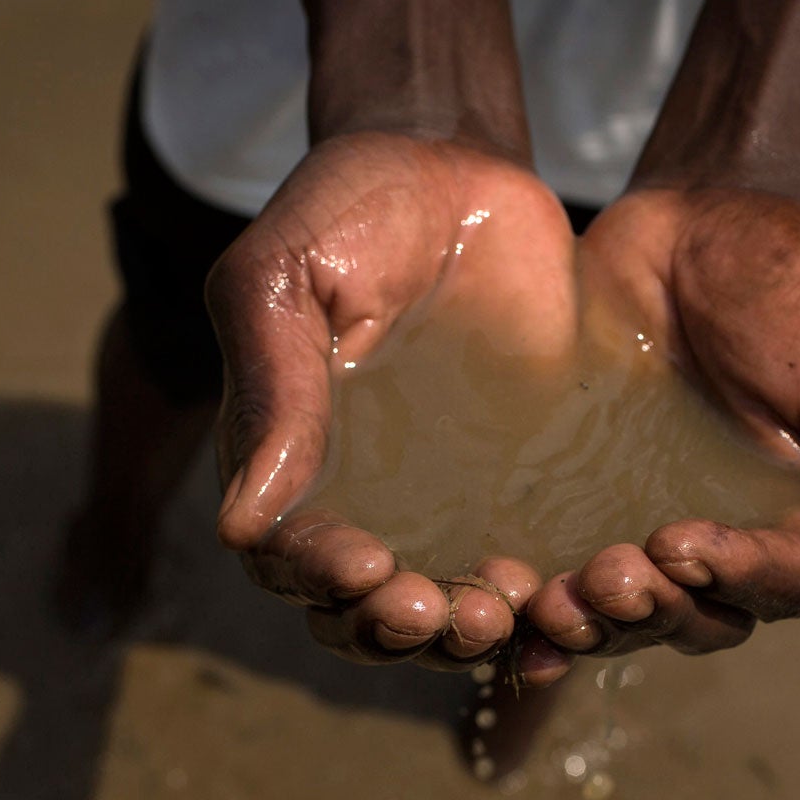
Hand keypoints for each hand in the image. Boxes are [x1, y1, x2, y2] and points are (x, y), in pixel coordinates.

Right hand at [208, 131, 577, 666]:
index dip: (320, 580)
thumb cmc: (347, 209)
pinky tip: (560, 590)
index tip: (362, 567)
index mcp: (286, 462)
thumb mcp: (286, 278)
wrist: (456, 166)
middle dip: (393, 628)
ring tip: (501, 612)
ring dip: (463, 632)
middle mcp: (361, 502)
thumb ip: (269, 388)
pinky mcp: (520, 490)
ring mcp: (444, 504)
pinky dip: (538, 601)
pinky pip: (527, 569)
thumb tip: (240, 523)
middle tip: (437, 608)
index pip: (288, 560)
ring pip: (443, 612)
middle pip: (360, 613)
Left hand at [519, 186, 799, 681]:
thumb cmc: (799, 293)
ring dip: (590, 622)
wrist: (700, 211)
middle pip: (692, 620)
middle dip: (648, 610)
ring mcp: (645, 524)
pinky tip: (510, 619)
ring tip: (553, 599)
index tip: (681, 544)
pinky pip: (558, 578)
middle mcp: (728, 543)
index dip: (730, 582)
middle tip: (609, 573)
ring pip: (623, 615)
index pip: (773, 592)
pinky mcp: (575, 502)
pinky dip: (536, 616)